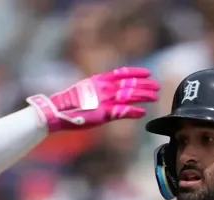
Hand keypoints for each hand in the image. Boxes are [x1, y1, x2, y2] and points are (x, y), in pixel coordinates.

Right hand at [28, 67, 158, 132]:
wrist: (57, 111)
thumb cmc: (69, 104)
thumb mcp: (85, 91)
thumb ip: (98, 89)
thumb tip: (107, 90)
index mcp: (99, 79)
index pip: (122, 73)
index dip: (136, 72)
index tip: (147, 73)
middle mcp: (104, 87)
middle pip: (130, 84)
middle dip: (145, 85)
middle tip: (156, 87)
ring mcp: (105, 100)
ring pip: (130, 95)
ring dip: (144, 96)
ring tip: (154, 97)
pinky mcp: (104, 113)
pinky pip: (124, 111)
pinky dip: (134, 111)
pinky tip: (143, 112)